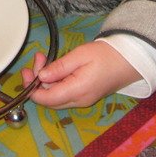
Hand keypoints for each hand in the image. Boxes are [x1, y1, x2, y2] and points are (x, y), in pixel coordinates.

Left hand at [20, 41, 141, 108]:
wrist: (129, 60)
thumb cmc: (106, 55)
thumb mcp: (81, 55)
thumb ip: (60, 67)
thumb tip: (41, 76)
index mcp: (78, 91)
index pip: (47, 99)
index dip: (31, 88)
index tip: (26, 72)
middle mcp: (78, 101)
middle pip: (49, 99)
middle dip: (37, 81)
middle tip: (38, 58)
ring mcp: (82, 101)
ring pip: (55, 96)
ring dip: (46, 80)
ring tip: (44, 59)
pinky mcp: (84, 96)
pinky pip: (64, 93)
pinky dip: (55, 82)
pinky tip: (56, 67)